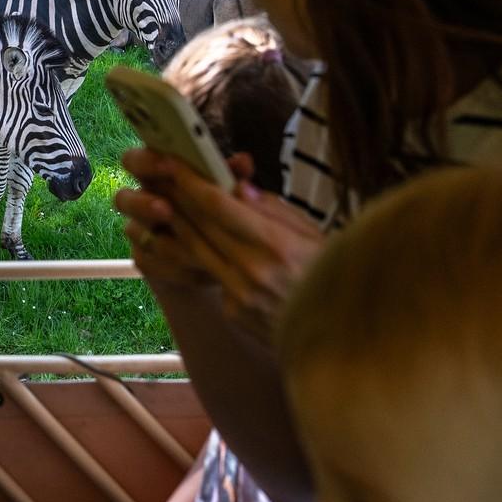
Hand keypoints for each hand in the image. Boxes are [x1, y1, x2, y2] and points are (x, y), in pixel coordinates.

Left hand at [116, 148, 323, 325]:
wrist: (342, 337)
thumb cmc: (334, 274)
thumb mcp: (315, 234)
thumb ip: (274, 210)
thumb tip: (238, 188)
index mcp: (277, 245)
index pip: (219, 206)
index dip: (190, 182)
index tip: (172, 164)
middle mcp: (253, 270)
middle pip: (199, 226)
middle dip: (176, 198)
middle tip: (159, 176)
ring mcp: (240, 295)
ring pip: (196, 251)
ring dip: (176, 225)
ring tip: (163, 202)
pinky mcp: (234, 312)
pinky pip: (213, 275)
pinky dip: (204, 256)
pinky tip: (195, 239)